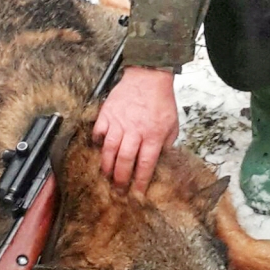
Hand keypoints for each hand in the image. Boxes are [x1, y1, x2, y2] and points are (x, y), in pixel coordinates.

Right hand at [93, 66, 178, 196]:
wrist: (149, 76)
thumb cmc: (162, 101)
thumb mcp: (172, 124)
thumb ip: (166, 144)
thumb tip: (160, 161)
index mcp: (154, 135)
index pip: (146, 165)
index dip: (140, 182)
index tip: (137, 193)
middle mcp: (135, 131)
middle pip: (125, 161)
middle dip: (121, 179)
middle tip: (118, 190)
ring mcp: (119, 123)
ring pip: (109, 150)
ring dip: (106, 166)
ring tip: (106, 176)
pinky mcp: (108, 114)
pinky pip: (98, 132)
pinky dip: (97, 143)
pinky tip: (98, 150)